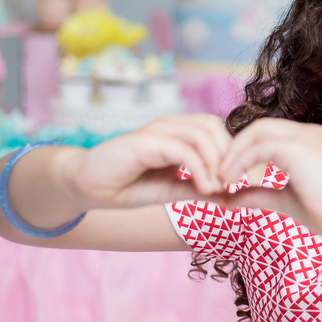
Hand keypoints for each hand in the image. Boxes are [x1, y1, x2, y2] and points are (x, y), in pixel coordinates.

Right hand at [64, 114, 233, 209]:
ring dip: (216, 163)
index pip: (216, 129)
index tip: (235, 182)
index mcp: (177, 131)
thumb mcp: (172, 190)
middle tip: (230, 184)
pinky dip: (200, 169)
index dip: (231, 152)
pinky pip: (183, 149)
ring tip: (217, 188)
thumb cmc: (127, 186)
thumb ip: (198, 189)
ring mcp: (156, 130)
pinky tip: (205, 189)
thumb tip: (231, 196)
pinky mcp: (145, 141)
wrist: (87, 187)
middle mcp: (169, 125)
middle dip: (227, 154)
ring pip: (202, 134)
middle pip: (213, 126)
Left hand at [219, 118, 321, 242]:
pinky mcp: (299, 148)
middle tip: (219, 174)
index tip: (228, 174)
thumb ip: (258, 194)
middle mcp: (307, 133)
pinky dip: (240, 161)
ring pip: (256, 132)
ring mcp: (304, 137)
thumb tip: (228, 200)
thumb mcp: (285, 200)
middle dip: (234, 148)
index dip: (244, 150)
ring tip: (221, 179)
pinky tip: (231, 181)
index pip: (267, 133)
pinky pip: (259, 146)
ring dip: (234, 154)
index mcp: (309, 142)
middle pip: (259, 127)